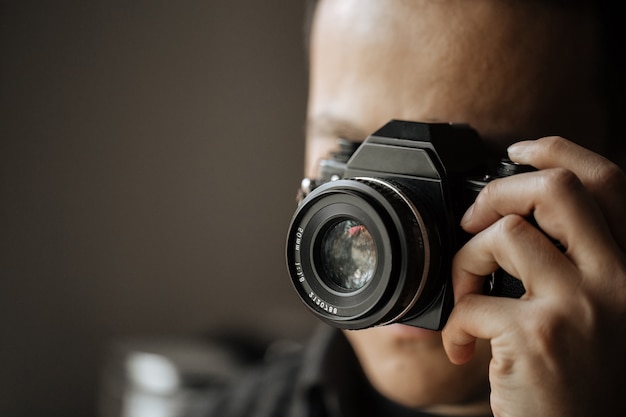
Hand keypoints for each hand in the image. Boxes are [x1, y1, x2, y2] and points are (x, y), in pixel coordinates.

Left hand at [441, 136, 625, 415]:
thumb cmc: (585, 379)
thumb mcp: (600, 313)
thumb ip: (575, 263)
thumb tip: (515, 220)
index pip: (607, 181)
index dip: (558, 151)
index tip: (518, 151)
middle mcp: (617, 280)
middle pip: (556, 190)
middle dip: (499, 192)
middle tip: (473, 221)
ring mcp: (579, 306)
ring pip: (503, 235)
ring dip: (465, 261)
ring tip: (465, 295)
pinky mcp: (538, 337)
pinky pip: (470, 302)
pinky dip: (453, 324)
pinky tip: (463, 349)